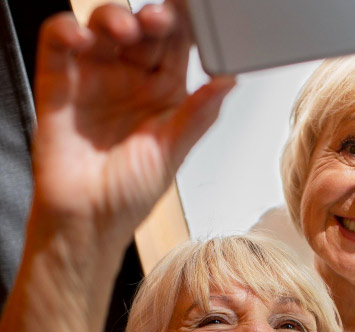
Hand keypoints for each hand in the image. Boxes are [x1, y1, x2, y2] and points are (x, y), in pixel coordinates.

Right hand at [31, 1, 234, 250]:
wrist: (87, 222)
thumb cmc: (129, 195)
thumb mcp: (171, 152)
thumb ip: (198, 114)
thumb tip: (229, 79)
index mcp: (164, 95)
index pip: (177, 47)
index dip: (186, 27)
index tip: (198, 12)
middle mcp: (130, 81)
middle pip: (142, 30)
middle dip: (154, 19)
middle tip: (161, 20)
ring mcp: (95, 79)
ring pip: (103, 28)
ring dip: (115, 18)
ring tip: (128, 30)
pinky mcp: (60, 83)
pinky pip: (59, 44)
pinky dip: (66, 31)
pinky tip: (80, 36)